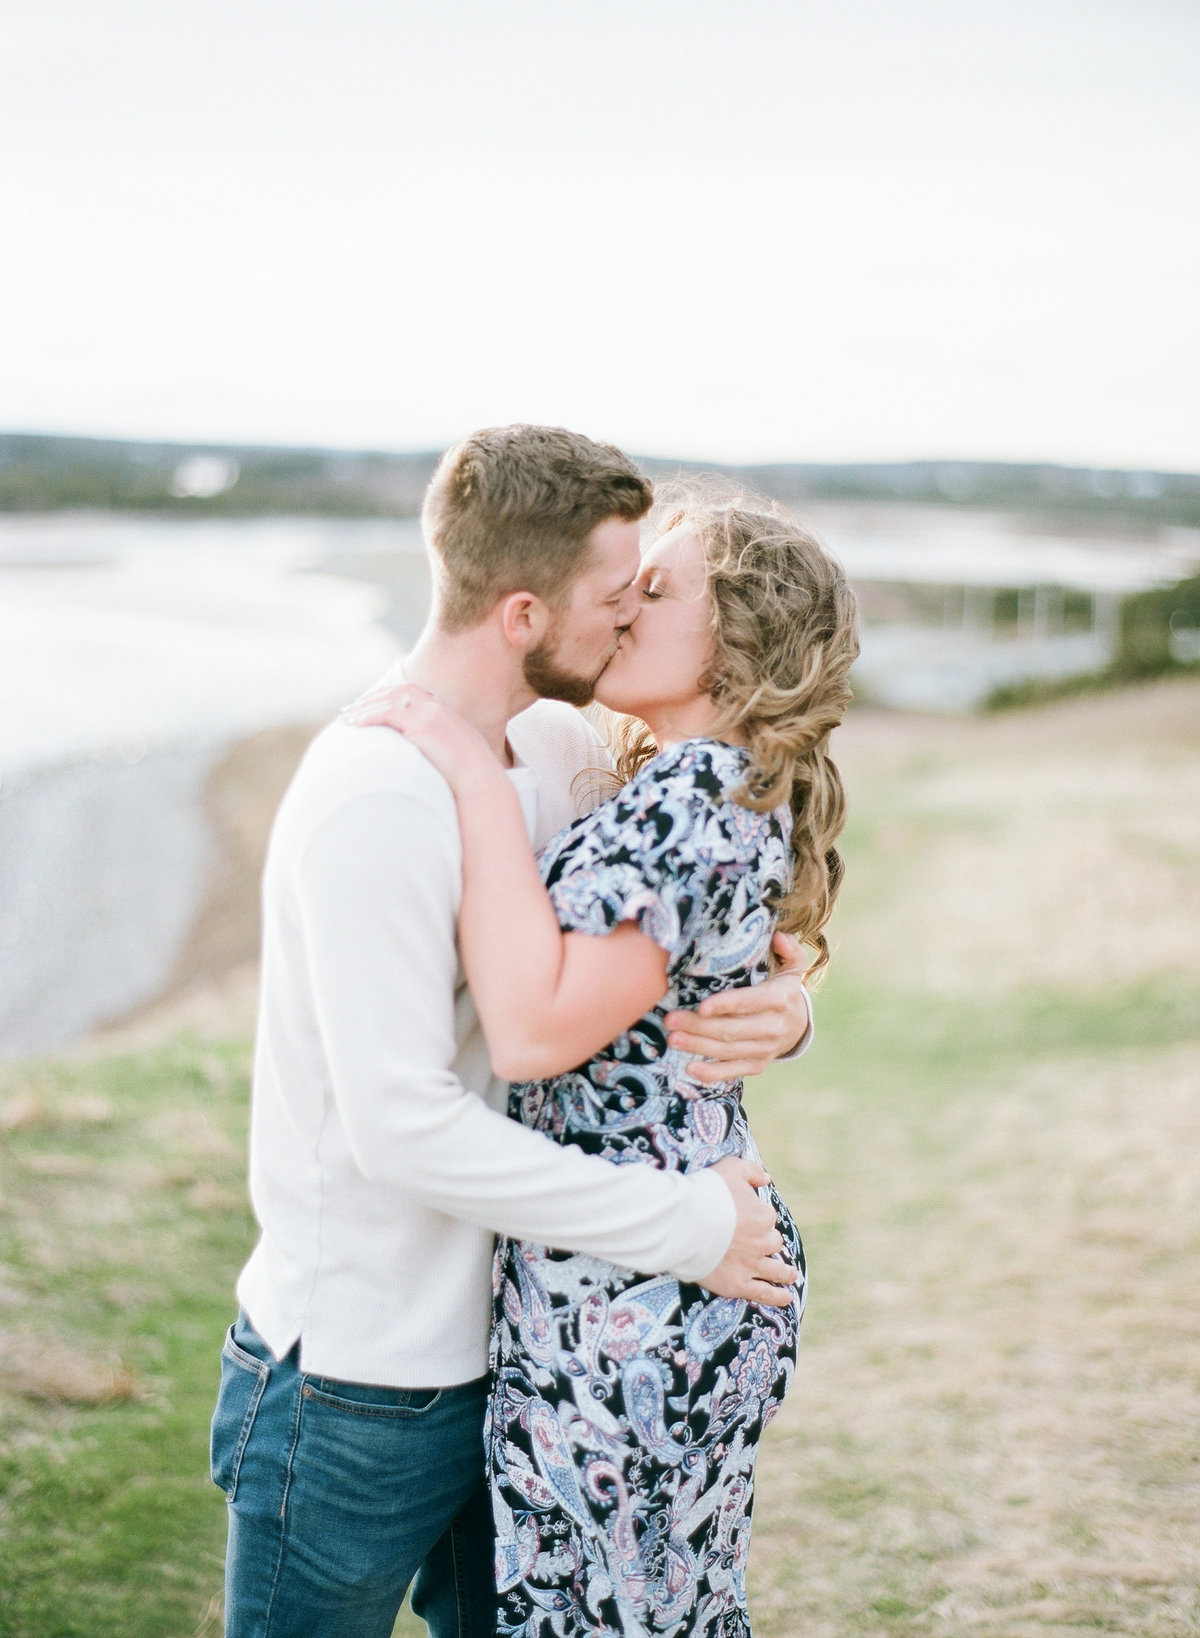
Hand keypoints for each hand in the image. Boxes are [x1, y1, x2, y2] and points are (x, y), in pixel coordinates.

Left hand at [342, 684, 500, 794]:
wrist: (480, 778)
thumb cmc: (470, 774)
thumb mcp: (457, 751)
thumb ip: (441, 744)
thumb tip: (428, 755)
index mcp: (444, 710)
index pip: (411, 692)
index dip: (387, 696)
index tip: (371, 704)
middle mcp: (436, 706)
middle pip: (396, 692)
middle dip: (371, 698)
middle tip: (350, 709)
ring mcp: (429, 712)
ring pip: (388, 700)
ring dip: (364, 708)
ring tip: (346, 718)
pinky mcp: (421, 724)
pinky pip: (387, 713)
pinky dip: (368, 716)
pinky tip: (355, 724)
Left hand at [663, 933, 811, 1082]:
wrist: (798, 1023)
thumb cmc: (784, 988)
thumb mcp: (793, 965)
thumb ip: (789, 949)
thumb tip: (777, 937)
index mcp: (779, 999)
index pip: (750, 1003)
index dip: (726, 1005)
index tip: (701, 1006)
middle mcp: (773, 1027)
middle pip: (732, 1030)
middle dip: (698, 1026)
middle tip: (671, 1019)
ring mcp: (765, 1049)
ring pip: (727, 1051)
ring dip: (698, 1046)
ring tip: (673, 1038)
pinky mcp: (757, 1065)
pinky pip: (732, 1072)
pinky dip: (711, 1073)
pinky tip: (690, 1068)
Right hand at [698, 1157, 798, 1307]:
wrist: (683, 1222)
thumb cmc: (706, 1192)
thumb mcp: (732, 1167)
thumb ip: (752, 1171)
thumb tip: (766, 1179)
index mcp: (762, 1216)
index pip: (766, 1217)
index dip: (756, 1216)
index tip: (745, 1216)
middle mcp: (762, 1242)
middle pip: (771, 1243)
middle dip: (767, 1242)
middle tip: (761, 1244)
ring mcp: (750, 1265)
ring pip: (775, 1270)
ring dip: (785, 1273)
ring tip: (791, 1275)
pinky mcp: (737, 1284)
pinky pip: (763, 1293)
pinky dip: (776, 1296)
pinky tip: (786, 1298)